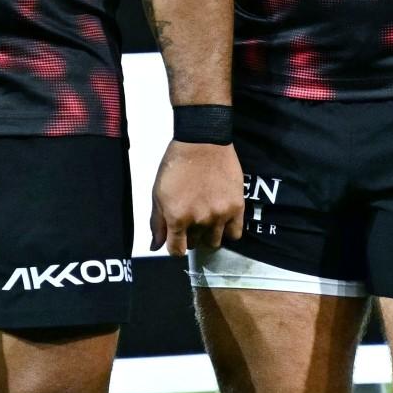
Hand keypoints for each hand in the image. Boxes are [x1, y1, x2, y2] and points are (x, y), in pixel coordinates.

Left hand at [148, 139, 245, 253]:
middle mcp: (200, 220)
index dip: (175, 247)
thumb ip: (157, 222)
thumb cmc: (177, 164)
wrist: (202, 141)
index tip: (177, 239)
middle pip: (195, 244)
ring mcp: (220, 215)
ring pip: (215, 241)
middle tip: (190, 219)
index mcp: (177, 217)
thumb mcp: (158, 193)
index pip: (177, 251)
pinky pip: (235, 233)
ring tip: (206, 218)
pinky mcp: (237, 207)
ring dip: (208, 234)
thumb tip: (155, 246)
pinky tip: (222, 219)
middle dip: (190, 236)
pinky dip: (228, 231)